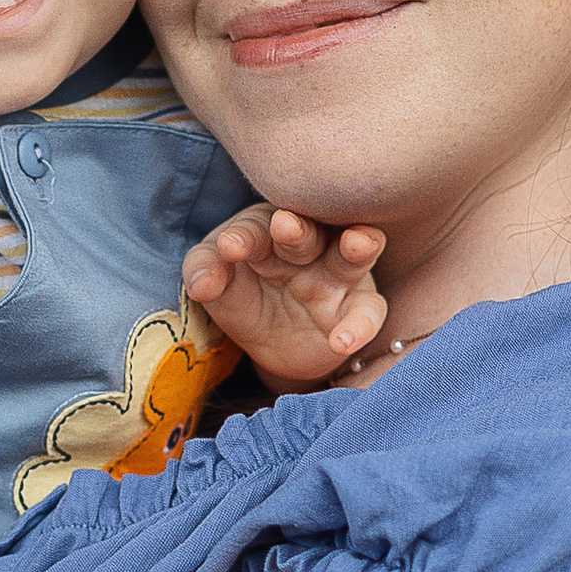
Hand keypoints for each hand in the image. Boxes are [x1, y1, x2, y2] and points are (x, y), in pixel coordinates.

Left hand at [181, 205, 386, 390]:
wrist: (272, 345)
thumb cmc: (243, 298)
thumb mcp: (216, 287)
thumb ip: (204, 274)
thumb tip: (201, 282)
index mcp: (268, 232)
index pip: (257, 227)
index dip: (245, 236)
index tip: (229, 247)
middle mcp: (307, 247)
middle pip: (308, 231)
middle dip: (297, 229)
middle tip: (285, 226)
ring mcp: (336, 276)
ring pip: (353, 256)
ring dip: (358, 246)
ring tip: (358, 242)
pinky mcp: (356, 308)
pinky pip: (369, 311)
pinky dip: (361, 325)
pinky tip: (342, 341)